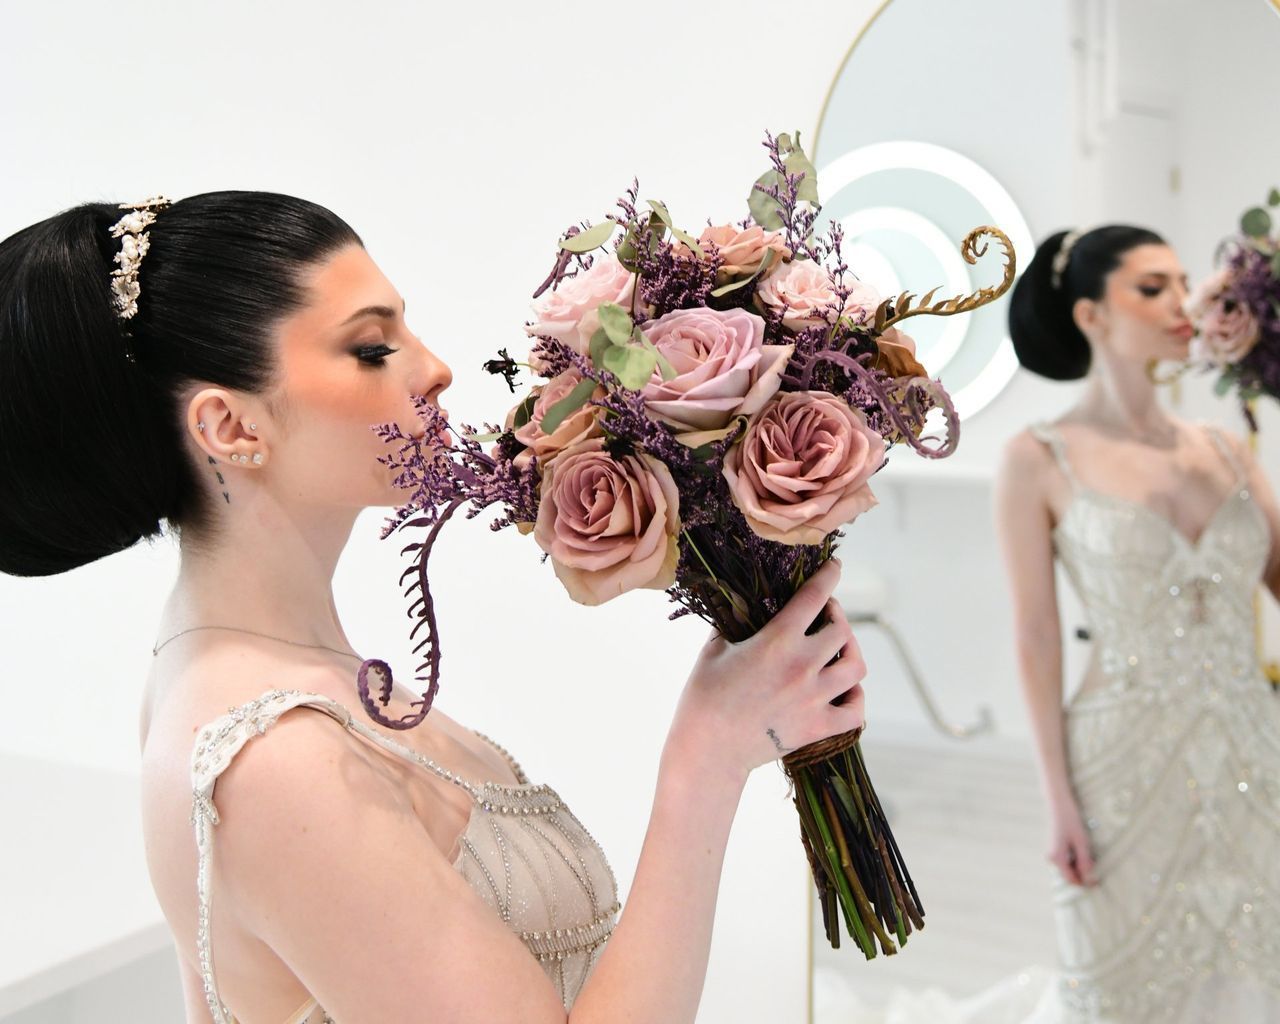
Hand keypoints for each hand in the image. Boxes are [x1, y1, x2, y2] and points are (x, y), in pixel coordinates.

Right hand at [666, 558, 866, 780]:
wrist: (707, 750)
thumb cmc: (703, 697)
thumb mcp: (714, 649)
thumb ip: (733, 620)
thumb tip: (740, 598)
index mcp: (777, 641)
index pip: (815, 596)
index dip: (829, 576)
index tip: (835, 566)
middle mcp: (802, 667)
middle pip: (842, 631)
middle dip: (836, 616)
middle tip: (825, 616)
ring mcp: (814, 699)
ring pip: (856, 667)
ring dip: (849, 653)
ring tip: (836, 651)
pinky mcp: (818, 728)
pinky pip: (856, 711)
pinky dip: (855, 698)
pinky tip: (843, 690)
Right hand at [1048, 799, 1097, 886]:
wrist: (1059, 804)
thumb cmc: (1071, 821)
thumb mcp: (1081, 842)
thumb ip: (1085, 862)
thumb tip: (1089, 881)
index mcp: (1057, 858)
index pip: (1072, 880)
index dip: (1086, 881)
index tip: (1098, 879)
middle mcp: (1051, 859)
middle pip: (1070, 875)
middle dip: (1083, 872)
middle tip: (1093, 860)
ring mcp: (1052, 854)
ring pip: (1069, 868)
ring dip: (1080, 864)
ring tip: (1087, 850)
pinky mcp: (1054, 850)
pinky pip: (1067, 861)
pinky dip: (1076, 858)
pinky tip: (1080, 847)